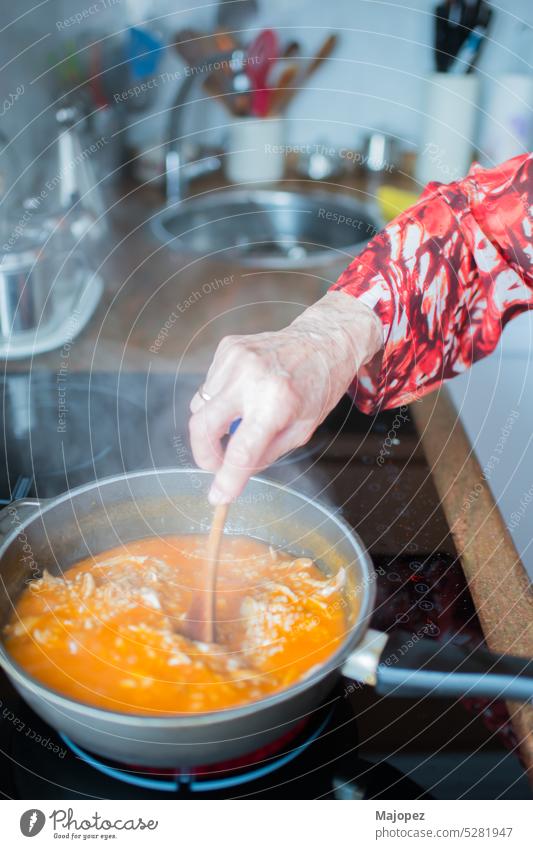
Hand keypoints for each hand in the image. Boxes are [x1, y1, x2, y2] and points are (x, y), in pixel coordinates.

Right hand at [189, 291, 382, 503]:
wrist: (325, 340)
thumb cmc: (318, 387)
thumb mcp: (302, 430)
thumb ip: (265, 454)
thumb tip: (231, 476)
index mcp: (278, 401)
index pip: (240, 451)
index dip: (226, 480)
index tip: (218, 497)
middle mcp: (252, 376)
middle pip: (202, 426)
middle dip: (203, 454)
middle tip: (215, 466)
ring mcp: (235, 358)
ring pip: (200, 407)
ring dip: (213, 424)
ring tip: (242, 418)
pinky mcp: (227, 347)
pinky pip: (208, 386)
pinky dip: (219, 399)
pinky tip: (244, 392)